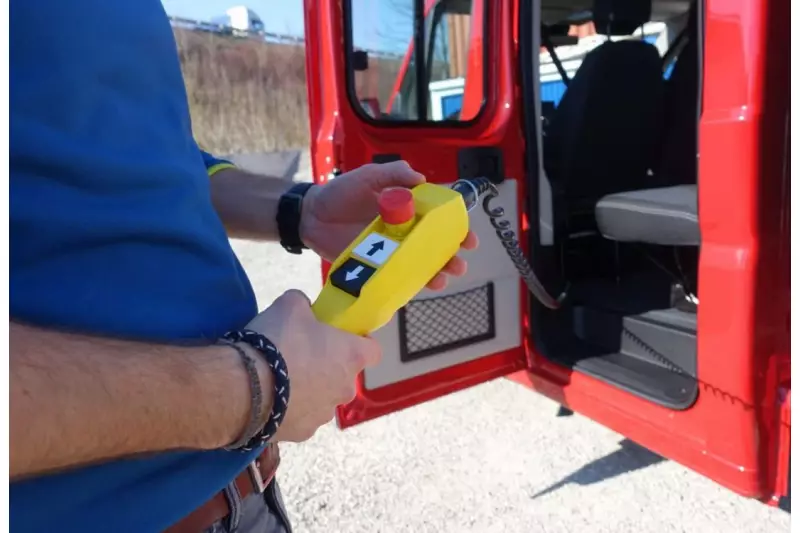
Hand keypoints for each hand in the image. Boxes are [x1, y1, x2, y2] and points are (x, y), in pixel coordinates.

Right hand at [244, 289, 380, 442]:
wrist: (246, 388)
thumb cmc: (278, 342)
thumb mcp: (289, 306)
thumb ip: (303, 304)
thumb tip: (302, 307)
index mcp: (351, 357)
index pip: (373, 351)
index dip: (358, 342)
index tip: (339, 337)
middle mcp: (345, 389)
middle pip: (344, 375)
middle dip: (326, 366)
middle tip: (299, 355)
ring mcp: (325, 414)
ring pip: (322, 398)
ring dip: (307, 390)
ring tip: (278, 379)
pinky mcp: (303, 433)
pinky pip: (300, 417)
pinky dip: (289, 409)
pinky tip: (268, 400)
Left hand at [299, 161, 478, 290]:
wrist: (312, 216)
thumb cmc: (341, 192)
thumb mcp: (369, 176)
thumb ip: (393, 173)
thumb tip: (421, 178)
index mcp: (409, 209)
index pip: (439, 219)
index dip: (457, 228)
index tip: (468, 236)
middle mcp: (405, 232)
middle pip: (436, 246)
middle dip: (452, 256)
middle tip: (459, 262)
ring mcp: (392, 252)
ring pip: (421, 265)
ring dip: (436, 273)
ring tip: (443, 279)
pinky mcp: (377, 267)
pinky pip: (398, 278)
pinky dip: (411, 285)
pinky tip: (419, 288)